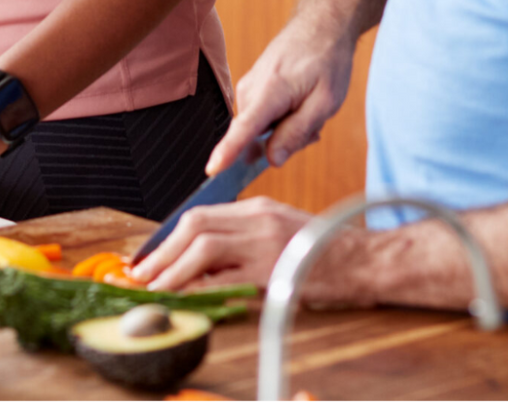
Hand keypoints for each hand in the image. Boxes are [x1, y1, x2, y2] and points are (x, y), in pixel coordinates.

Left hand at [131, 197, 369, 305]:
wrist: (366, 262)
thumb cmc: (327, 252)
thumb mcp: (282, 232)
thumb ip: (247, 239)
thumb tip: (206, 261)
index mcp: (258, 208)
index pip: (200, 215)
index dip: (168, 236)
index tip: (150, 256)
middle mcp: (258, 219)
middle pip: (194, 224)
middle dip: (161, 250)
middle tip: (140, 272)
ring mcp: (266, 243)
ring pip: (203, 245)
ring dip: (171, 268)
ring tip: (154, 286)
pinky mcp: (275, 270)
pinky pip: (226, 277)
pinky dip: (199, 288)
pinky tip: (185, 299)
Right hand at [205, 9, 355, 175]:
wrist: (322, 24)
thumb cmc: (327, 60)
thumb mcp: (326, 102)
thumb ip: (297, 132)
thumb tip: (272, 159)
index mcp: (270, 91)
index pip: (244, 128)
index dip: (228, 152)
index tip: (212, 169)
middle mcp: (251, 89)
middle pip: (258, 137)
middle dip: (286, 140)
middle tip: (315, 124)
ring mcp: (248, 87)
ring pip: (262, 129)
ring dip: (286, 127)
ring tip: (309, 108)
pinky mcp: (251, 87)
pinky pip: (262, 117)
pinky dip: (282, 118)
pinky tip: (300, 104)